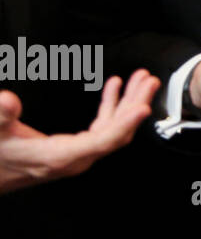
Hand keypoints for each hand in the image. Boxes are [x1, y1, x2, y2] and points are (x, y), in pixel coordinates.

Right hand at [0, 70, 159, 194]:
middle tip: (149, 81)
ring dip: (128, 102)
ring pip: (113, 128)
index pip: (103, 141)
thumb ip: (1, 115)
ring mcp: (78, 154)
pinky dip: (111, 106)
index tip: (144, 107)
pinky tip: (114, 87)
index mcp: (60, 157)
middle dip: (136, 105)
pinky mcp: (75, 148)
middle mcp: (75, 159)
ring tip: (140, 79)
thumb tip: (9, 101)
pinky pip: (102, 127)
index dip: (126, 124)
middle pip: (116, 133)